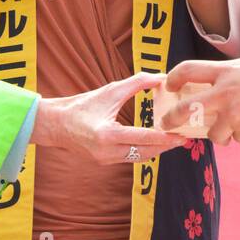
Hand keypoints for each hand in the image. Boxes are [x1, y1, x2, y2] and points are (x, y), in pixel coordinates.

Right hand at [33, 73, 187, 164]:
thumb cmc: (82, 105)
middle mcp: (107, 151)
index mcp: (107, 134)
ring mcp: (105, 160)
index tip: (181, 135)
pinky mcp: (104, 162)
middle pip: (145, 152)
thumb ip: (137, 83)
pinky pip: (130, 158)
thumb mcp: (110, 91)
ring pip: (139, 157)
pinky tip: (155, 143)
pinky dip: (144, 151)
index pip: (142, 138)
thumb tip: (161, 77)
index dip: (164, 138)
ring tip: (174, 141)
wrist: (55, 125)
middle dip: (165, 147)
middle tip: (184, 139)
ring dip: (157, 150)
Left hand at [161, 55, 239, 145]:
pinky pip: (238, 138)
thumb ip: (228, 78)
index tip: (168, 86)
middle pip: (184, 109)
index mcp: (225, 72)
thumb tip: (211, 92)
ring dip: (221, 134)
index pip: (187, 70)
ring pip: (213, 133)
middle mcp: (224, 93)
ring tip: (237, 126)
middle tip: (167, 123)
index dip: (173, 78)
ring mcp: (234, 115)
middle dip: (171, 119)